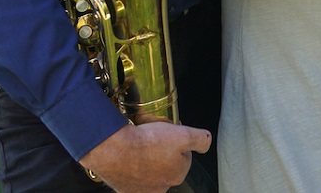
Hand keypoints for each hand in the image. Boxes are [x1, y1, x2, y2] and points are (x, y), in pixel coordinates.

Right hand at [79, 121, 211, 192]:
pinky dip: (131, 167)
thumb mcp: (184, 134)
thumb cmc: (147, 143)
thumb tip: (206, 143)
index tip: (169, 135)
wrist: (115, 150)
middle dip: (162, 151)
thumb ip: (201, 139)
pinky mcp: (125, 189)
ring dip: (147, 159)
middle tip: (153, 138)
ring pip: (149, 170)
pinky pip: (131, 176)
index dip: (177, 142)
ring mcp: (142, 190)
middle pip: (166, 164)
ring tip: (140, 145)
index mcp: (177, 175)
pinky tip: (130, 157)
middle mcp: (160, 187)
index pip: (183, 156)